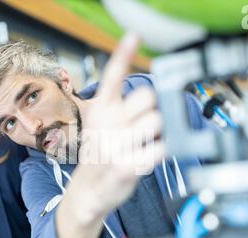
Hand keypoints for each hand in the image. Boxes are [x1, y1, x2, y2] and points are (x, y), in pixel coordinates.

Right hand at [73, 33, 164, 223]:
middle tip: (146, 123)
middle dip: (154, 107)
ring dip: (159, 132)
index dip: (124, 53)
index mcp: (102, 110)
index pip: (113, 76)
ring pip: (157, 120)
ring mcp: (115, 145)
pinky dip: (160, 151)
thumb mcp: (101, 126)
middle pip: (148, 95)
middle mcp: (107, 123)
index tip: (134, 36)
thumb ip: (120, 107)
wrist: (88, 192)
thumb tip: (151, 94)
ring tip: (145, 143)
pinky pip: (158, 149)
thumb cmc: (100, 155)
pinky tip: (148, 156)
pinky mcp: (125, 166)